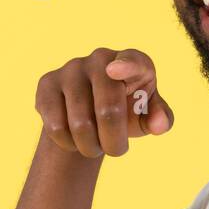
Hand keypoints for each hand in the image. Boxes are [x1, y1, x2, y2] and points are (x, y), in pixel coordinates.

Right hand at [34, 48, 173, 157]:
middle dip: (114, 141)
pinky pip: (56, 125)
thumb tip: (159, 124)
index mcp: (133, 61)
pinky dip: (69, 143)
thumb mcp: (149, 116)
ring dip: (92, 147)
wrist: (92, 113)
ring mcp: (71, 68)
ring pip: (81, 123)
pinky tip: (74, 140)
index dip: (125, 66)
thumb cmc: (130, 110)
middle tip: (116, 151)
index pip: (132, 61)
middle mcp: (101, 58)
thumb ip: (161, 119)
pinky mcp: (47, 83)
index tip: (114, 71)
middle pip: (108, 109)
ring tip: (96, 146)